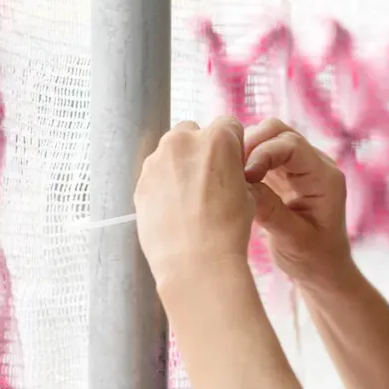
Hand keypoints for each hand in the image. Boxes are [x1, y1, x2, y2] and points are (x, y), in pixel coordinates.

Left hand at [134, 117, 256, 287]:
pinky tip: (177, 211)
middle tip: (211, 183)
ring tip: (192, 201)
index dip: (234, 146)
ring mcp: (157, 160)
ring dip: (181, 167)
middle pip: (194, 132)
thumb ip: (233, 170)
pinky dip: (165, 186)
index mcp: (217, 139)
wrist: (195, 263)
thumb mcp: (248, 194)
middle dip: (202, 151)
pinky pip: (156, 174)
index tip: (233, 165)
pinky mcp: (140, 181)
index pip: (228, 125)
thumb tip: (226, 169)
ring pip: (172, 152)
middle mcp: (183, 141)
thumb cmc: (227, 231)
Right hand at [243, 118, 356, 291]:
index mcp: (325, 178)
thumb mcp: (293, 240)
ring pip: (268, 138)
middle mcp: (315, 165)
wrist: (323, 272)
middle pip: (278, 132)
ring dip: (246, 150)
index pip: (292, 146)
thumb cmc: (314, 260)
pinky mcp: (284, 174)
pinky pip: (262, 154)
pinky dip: (245, 161)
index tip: (244, 175)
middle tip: (229, 168)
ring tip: (228, 173)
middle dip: (251, 144)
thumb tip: (243, 184)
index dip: (263, 152)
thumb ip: (270, 211)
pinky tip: (232, 178)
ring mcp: (299, 167)